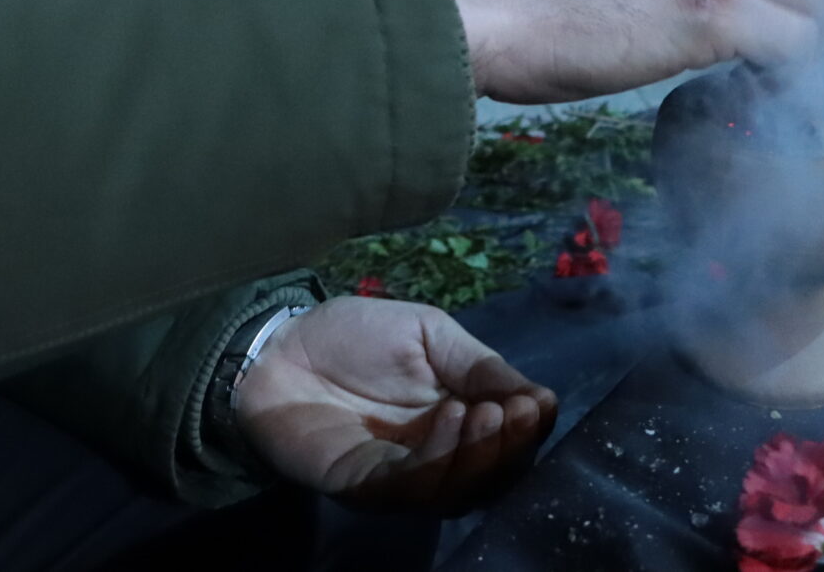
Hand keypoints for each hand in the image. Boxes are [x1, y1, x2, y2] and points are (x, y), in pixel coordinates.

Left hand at [235, 297, 554, 511]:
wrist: (281, 345)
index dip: (529, 430)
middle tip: (515, 412)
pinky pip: (410, 486)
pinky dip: (438, 458)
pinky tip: (450, 419)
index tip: (539, 403)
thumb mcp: (430, 334)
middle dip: (511, 448)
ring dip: (480, 456)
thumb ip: (480, 366)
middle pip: (490, 478)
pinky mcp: (364, 486)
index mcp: (459, 423)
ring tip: (486, 414)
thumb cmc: (356, 337)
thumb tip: (542, 399)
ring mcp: (400, 478)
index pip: (508, 444)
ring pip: (456, 490)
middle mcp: (436, 460)